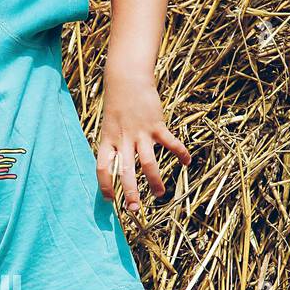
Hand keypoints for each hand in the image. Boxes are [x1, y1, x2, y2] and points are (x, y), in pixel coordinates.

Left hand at [96, 70, 190, 214]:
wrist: (127, 80)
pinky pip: (170, 142)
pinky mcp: (156, 125)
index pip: (102, 168)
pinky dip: (180, 152)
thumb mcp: (108, 128)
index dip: (105, 185)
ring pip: (148, 162)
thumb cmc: (117, 107)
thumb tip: (116, 172)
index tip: (110, 200)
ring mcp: (140, 133)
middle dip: (131, 192)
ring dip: (155, 181)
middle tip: (134, 209)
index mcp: (108, 141)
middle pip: (125, 171)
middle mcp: (123, 140)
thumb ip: (113, 148)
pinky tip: (187, 162)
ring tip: (161, 195)